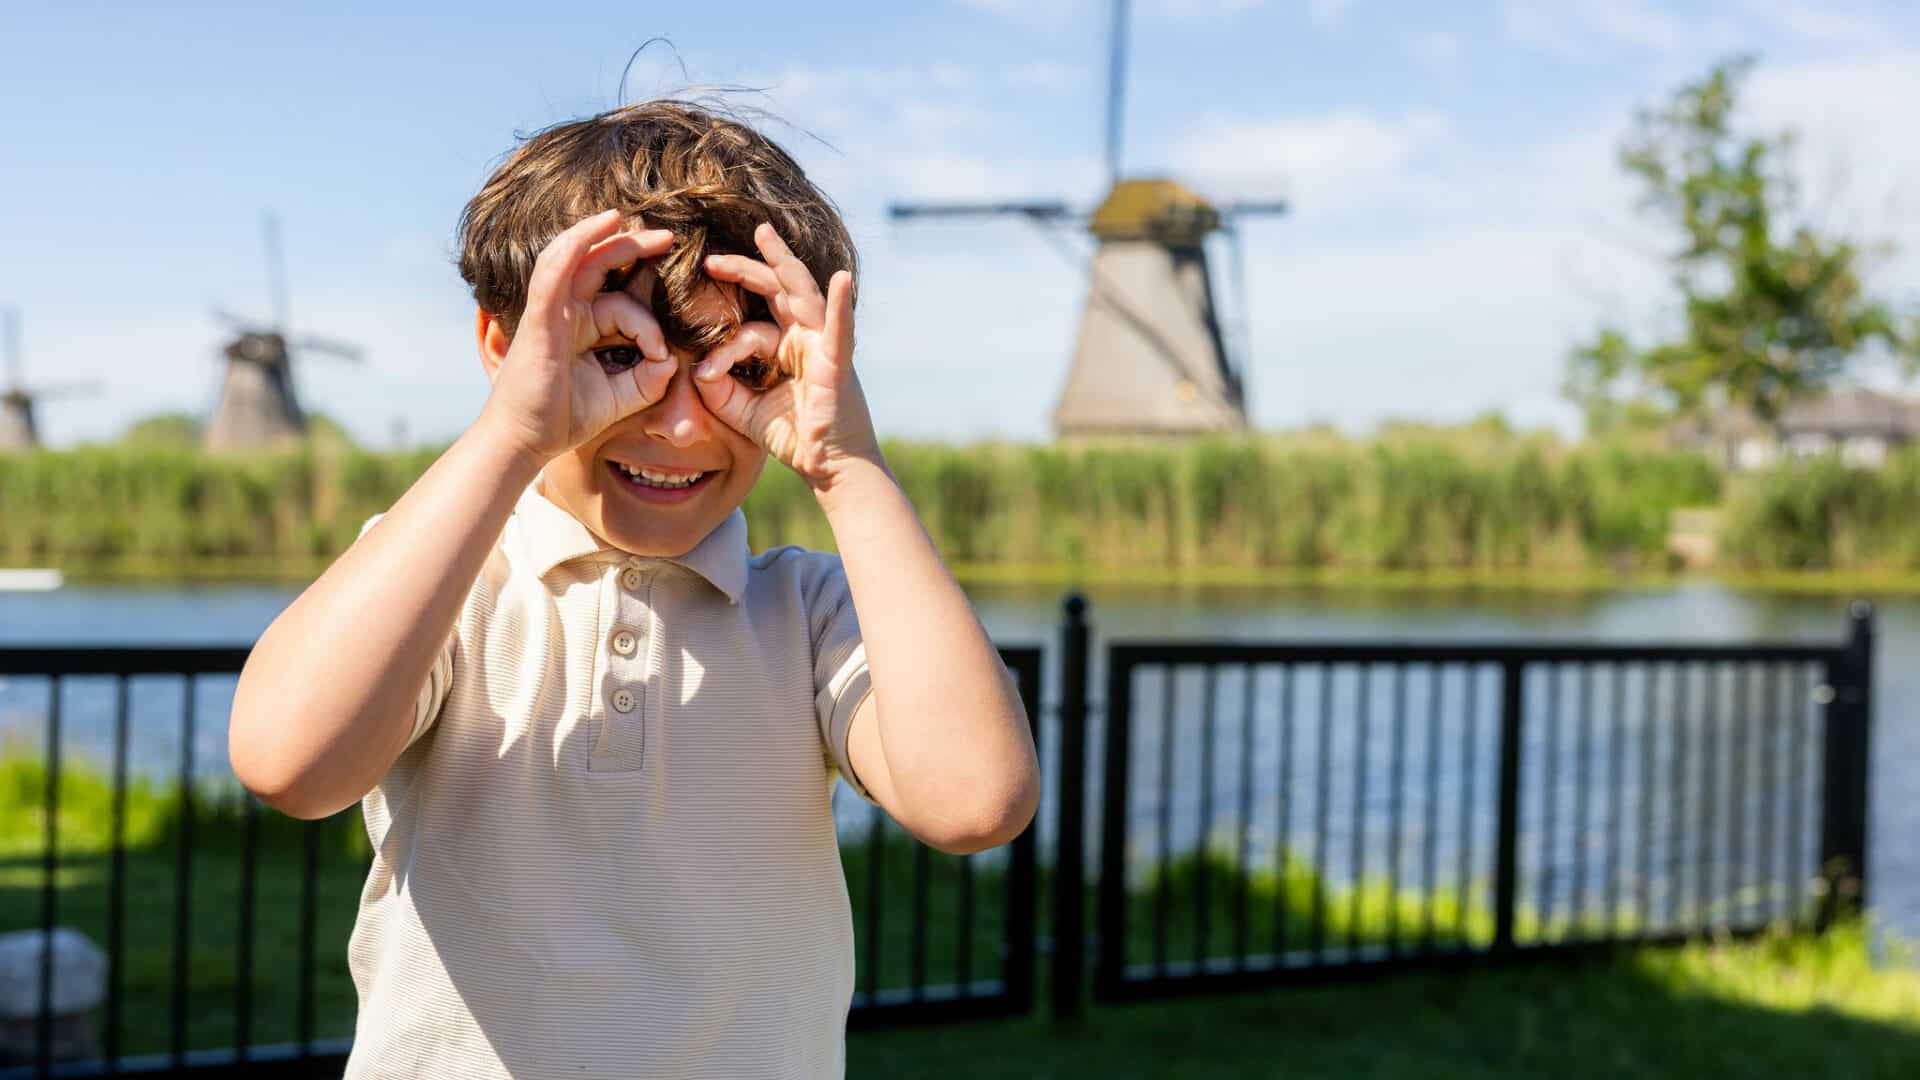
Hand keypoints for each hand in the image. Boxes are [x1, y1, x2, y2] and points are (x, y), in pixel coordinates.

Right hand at [475, 209, 678, 463]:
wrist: (525, 442)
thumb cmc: (564, 418)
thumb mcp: (620, 397)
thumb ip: (648, 379)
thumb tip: (671, 360)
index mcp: (582, 327)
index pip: (623, 305)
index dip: (650, 326)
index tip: (662, 356)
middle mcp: (565, 312)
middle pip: (597, 265)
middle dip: (631, 247)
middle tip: (668, 236)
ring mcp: (549, 312)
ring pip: (573, 259)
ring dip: (601, 236)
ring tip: (625, 218)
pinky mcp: (540, 320)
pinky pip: (553, 274)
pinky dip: (573, 247)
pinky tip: (598, 226)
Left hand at [695, 223, 881, 493]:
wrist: (828, 467)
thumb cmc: (794, 436)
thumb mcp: (744, 410)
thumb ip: (719, 389)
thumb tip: (698, 368)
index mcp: (786, 348)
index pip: (748, 330)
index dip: (722, 346)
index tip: (704, 372)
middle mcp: (805, 339)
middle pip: (775, 291)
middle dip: (745, 269)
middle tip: (711, 258)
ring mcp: (823, 345)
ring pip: (801, 293)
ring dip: (782, 262)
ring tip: (762, 234)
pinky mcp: (837, 362)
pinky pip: (839, 328)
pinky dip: (841, 303)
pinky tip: (841, 278)